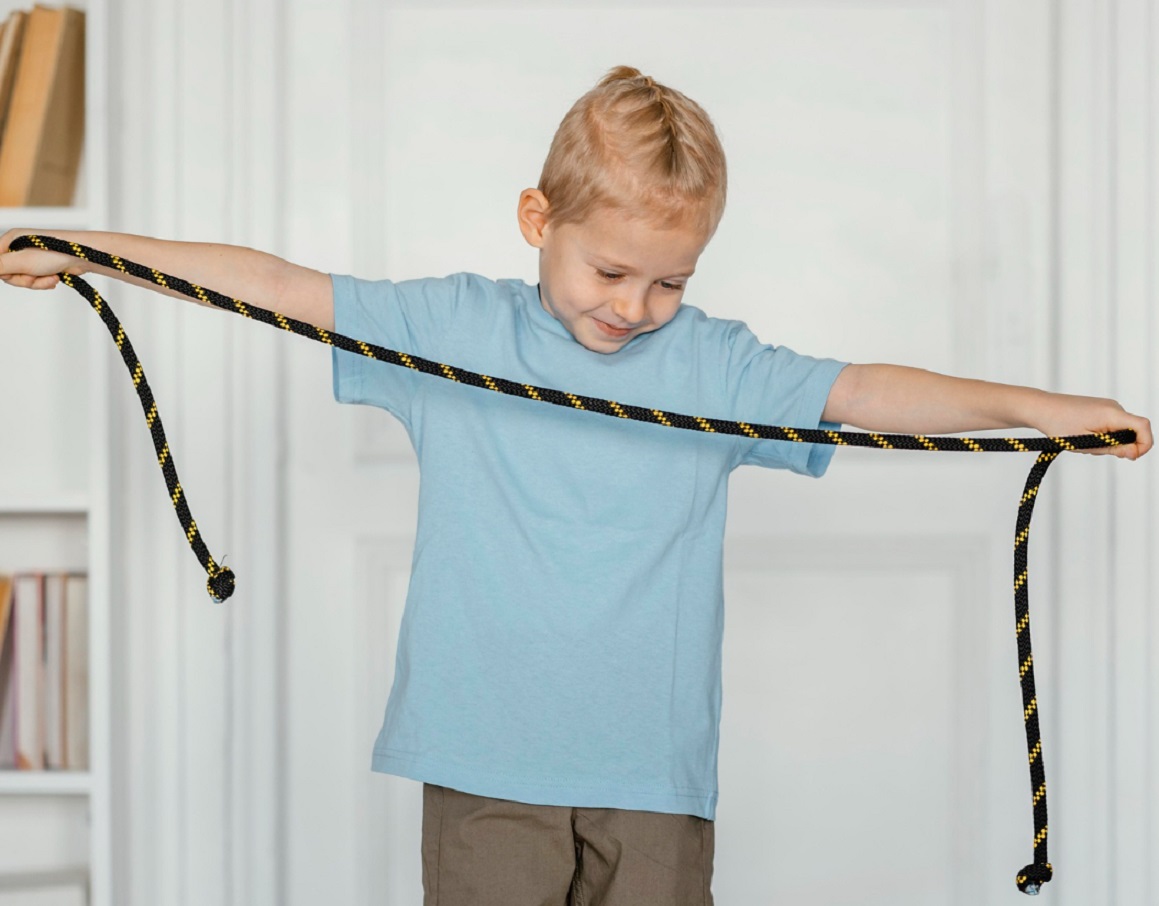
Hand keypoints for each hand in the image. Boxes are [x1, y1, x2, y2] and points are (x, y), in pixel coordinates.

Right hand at [0, 228, 84, 289]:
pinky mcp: (44, 265)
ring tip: (50, 277)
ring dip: (37, 282)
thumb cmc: (54, 253)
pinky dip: (45, 282)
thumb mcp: (20, 261)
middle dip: (23, 279)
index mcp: (10, 240)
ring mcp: (32, 256)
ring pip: (23, 279)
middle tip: (35, 276)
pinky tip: (55, 278)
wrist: (84, 255)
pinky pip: (36, 280)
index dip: (3, 272)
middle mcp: (19, 247)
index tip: (14, 274)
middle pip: (8, 273)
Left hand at [1033, 392, 1152, 460]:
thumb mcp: (1086, 443)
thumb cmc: (1058, 424)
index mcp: (1112, 413)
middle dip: (1120, 446)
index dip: (1144, 444)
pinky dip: (1103, 436)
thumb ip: (1113, 448)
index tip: (1131, 456)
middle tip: (1094, 449)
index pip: (1143, 426)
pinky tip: (1083, 436)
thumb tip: (1135, 453)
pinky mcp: (1101, 408)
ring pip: (1121, 430)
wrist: (1040, 408)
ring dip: (1108, 442)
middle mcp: (1114, 407)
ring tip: (1084, 441)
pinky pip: (1111, 426)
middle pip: (1132, 431)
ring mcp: (1108, 406)